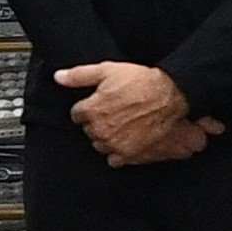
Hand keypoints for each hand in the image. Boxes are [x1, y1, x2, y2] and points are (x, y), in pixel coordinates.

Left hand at [56, 61, 203, 165]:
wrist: (173, 97)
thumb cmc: (142, 82)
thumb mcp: (108, 70)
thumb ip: (79, 75)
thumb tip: (58, 77)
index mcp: (91, 111)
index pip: (77, 114)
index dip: (89, 107)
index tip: (101, 103)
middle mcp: (100, 131)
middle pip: (89, 130)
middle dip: (98, 122)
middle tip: (115, 111)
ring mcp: (114, 145)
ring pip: (100, 145)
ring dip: (107, 137)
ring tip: (124, 124)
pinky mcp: (129, 156)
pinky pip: (114, 160)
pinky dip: (119, 152)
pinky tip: (129, 139)